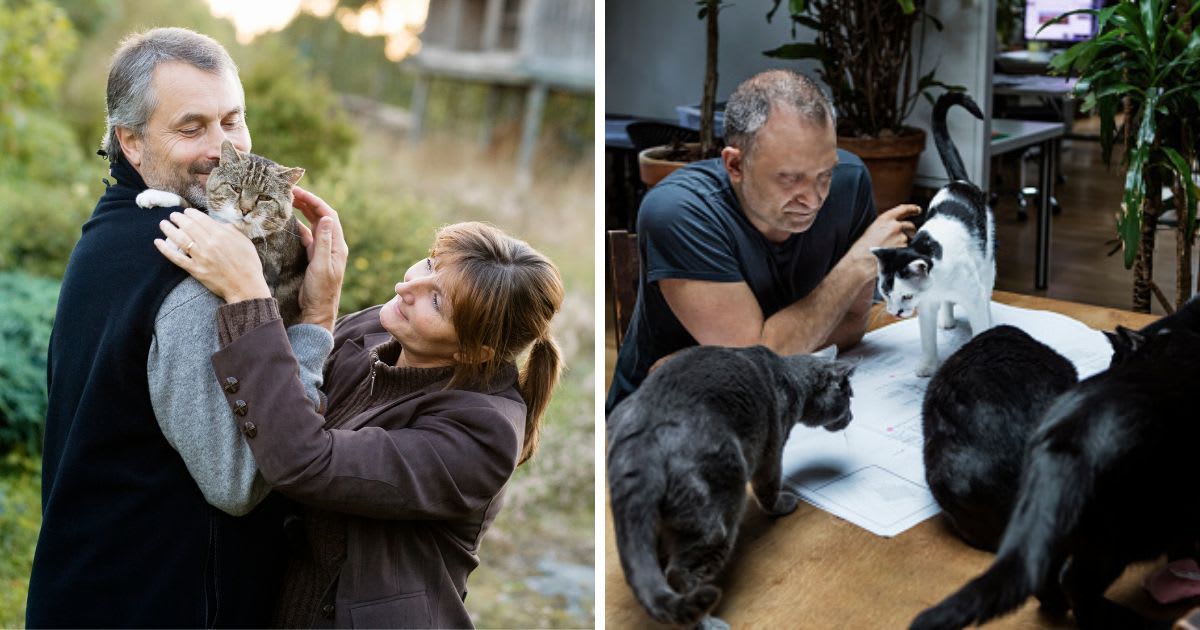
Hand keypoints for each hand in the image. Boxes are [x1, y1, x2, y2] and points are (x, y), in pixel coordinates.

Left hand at [155, 208, 270, 302]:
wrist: (246, 287)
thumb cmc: (249, 264)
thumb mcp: (245, 242)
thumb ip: (231, 230)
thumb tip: (218, 223)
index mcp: (221, 235)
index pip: (201, 219)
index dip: (191, 213)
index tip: (187, 212)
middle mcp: (208, 243)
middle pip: (188, 226)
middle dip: (178, 218)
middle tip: (173, 215)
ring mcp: (200, 257)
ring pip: (180, 239)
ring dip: (169, 229)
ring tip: (163, 224)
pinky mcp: (195, 269)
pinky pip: (176, 258)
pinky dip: (165, 249)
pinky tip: (157, 242)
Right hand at [292, 187, 346, 330]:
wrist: (318, 311)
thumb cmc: (321, 291)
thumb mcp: (321, 266)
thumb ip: (323, 242)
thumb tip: (326, 217)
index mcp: (337, 245)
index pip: (328, 215)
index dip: (314, 201)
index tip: (299, 192)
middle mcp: (333, 245)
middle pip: (322, 217)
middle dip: (308, 202)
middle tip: (290, 192)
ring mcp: (324, 250)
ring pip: (314, 225)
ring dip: (304, 212)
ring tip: (289, 201)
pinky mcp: (315, 257)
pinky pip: (308, 236)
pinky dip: (299, 226)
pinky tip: (289, 221)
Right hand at [847, 204, 919, 276]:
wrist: (861, 263)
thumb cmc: (862, 249)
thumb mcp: (872, 230)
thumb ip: (885, 226)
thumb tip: (895, 228)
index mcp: (885, 219)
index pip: (903, 210)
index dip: (912, 209)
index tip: (917, 209)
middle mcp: (895, 227)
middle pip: (910, 226)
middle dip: (910, 231)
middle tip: (906, 237)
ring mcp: (901, 239)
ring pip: (908, 241)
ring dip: (903, 245)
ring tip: (891, 252)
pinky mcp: (905, 250)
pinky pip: (908, 251)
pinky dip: (903, 254)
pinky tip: (893, 258)